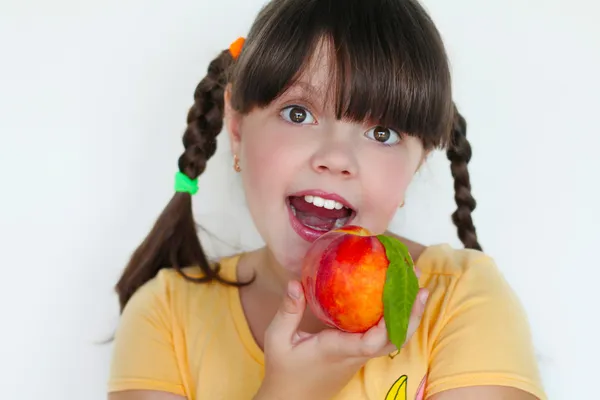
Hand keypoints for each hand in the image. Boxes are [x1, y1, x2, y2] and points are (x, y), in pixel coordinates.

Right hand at [254, 277, 428, 399]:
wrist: (289, 398)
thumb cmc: (284, 370)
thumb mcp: (277, 339)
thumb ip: (288, 311)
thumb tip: (296, 282)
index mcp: (337, 350)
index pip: (370, 343)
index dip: (388, 324)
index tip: (398, 297)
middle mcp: (354, 354)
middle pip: (393, 341)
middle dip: (411, 315)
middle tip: (420, 286)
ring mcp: (359, 356)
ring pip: (392, 340)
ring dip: (407, 316)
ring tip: (415, 287)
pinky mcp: (358, 355)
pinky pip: (383, 338)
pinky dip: (394, 319)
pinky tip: (394, 299)